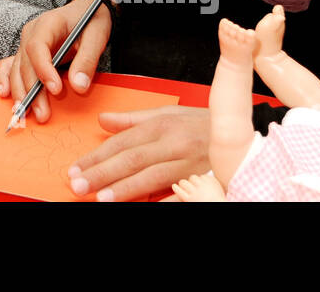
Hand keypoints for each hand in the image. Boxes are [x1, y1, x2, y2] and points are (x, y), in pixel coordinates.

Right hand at [0, 0, 110, 123]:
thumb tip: (79, 87)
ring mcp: (25, 43)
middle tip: (43, 114)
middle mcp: (31, 33)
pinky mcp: (26, 53)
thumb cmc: (91, 21)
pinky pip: (10, 66)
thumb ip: (87, 60)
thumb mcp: (96, 37)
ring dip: (20, 92)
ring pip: (16, 69)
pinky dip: (5, 80)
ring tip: (27, 114)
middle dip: (32, 91)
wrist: (86, 11)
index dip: (43, 69)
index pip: (37, 47)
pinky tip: (5, 94)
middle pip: (25, 64)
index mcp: (48, 23)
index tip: (56, 89)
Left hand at [67, 105, 210, 201]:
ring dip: (125, 188)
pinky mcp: (203, 178)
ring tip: (102, 197)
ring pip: (152, 176)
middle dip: (103, 173)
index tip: (77, 168)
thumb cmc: (203, 123)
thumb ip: (132, 119)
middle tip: (79, 184)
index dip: (98, 155)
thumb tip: (102, 119)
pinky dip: (164, 199)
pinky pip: (181, 193)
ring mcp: (188, 162)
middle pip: (132, 159)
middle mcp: (173, 142)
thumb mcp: (167, 113)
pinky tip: (145, 206)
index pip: (122, 142)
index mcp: (161, 124)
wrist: (242, 131)